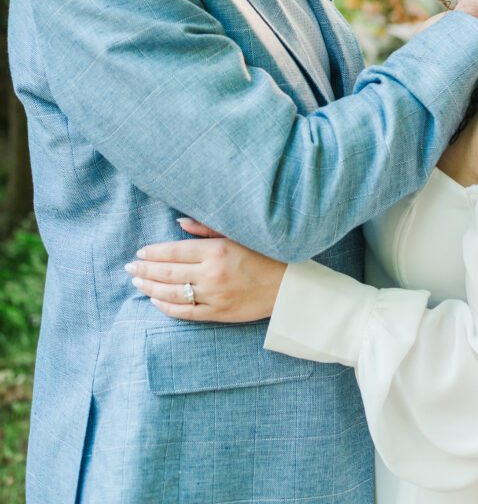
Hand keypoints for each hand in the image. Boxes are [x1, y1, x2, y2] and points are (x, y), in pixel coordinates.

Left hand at [125, 218, 285, 321]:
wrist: (287, 286)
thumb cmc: (264, 254)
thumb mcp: (237, 235)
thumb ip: (206, 228)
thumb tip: (178, 222)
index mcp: (216, 250)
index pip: (174, 251)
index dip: (154, 253)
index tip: (140, 252)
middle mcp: (212, 274)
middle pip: (168, 273)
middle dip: (145, 270)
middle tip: (129, 268)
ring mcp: (214, 296)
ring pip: (172, 294)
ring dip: (151, 289)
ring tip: (137, 283)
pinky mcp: (218, 314)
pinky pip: (185, 313)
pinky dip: (167, 308)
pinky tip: (156, 301)